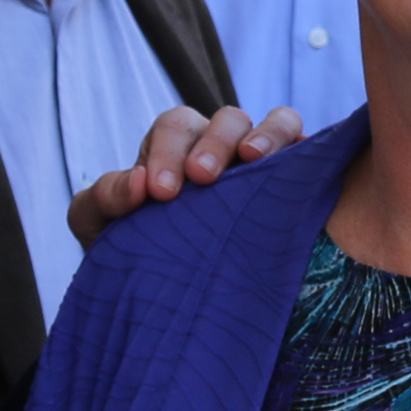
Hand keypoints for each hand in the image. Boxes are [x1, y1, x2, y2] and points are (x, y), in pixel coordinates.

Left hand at [67, 105, 304, 246]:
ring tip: (253, 159)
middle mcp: (222, 145)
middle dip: (214, 143)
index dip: (167, 152)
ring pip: (278, 122)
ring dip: (268, 135)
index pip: (176, 129)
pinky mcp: (298, 183)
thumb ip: (103, 199)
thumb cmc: (133, 248)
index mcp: (176, 147)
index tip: (160, 192)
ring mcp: (265, 162)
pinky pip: (310, 153)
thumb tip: (138, 184)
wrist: (167, 292)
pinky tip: (298, 174)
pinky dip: (306, 151)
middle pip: (227, 119)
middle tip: (200, 177)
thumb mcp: (100, 225)